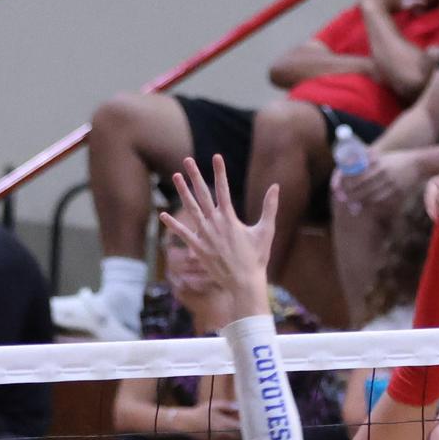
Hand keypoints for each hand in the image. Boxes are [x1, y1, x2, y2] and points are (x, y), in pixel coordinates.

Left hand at [159, 157, 275, 321]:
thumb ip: (269, 208)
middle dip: (195, 176)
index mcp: (230, 219)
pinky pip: (182, 233)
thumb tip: (276, 187)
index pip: (223, 189)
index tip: (216, 157)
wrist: (245, 282)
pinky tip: (163, 214)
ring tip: (176, 176)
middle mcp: (215, 224)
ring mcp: (205, 235)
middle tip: (188, 160)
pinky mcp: (198, 248)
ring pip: (191, 209)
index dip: (220, 172)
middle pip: (203, 194)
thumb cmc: (257, 258)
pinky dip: (173, 224)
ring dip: (183, 192)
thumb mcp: (266, 231)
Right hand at [192, 399, 243, 439]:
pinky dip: (231, 439)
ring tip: (237, 428)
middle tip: (245, 425)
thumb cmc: (201, 412)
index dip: (247, 425)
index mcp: (226, 425)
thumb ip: (228, 406)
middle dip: (244, 431)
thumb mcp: (214, 406)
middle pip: (241, 436)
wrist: (188, 423)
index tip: (250, 421)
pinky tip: (228, 432)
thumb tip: (239, 406)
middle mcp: (225, 435)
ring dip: (238, 436)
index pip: (242, 428)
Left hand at [341, 146, 425, 215]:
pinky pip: (383, 201)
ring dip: (361, 202)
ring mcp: (392, 184)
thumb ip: (366, 160)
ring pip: (372, 196)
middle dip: (351, 194)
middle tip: (343, 199)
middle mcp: (384, 173)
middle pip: (363, 187)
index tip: (339, 187)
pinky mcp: (399, 193)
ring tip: (352, 205)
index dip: (346, 182)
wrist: (417, 164)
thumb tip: (347, 164)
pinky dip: (373, 205)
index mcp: (378, 163)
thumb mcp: (380, 157)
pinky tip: (367, 206)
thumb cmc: (395, 160)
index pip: (358, 174)